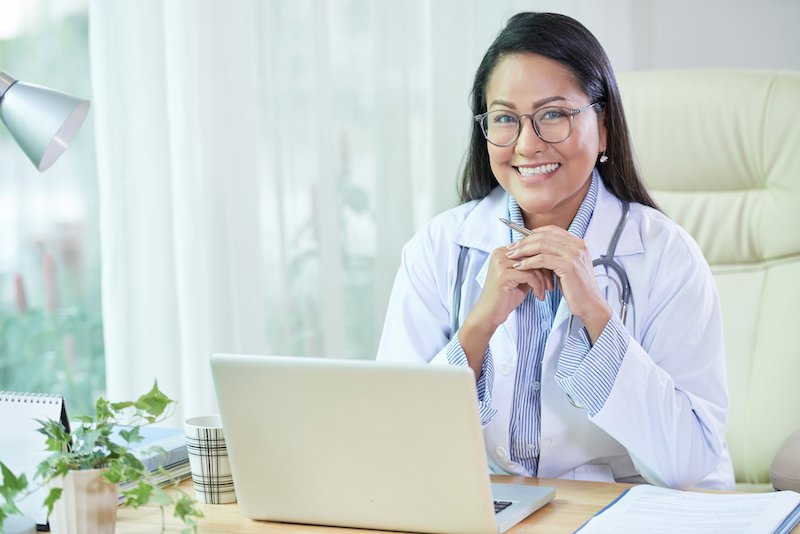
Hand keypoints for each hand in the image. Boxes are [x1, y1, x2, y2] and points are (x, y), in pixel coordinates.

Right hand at [458, 246, 552, 378]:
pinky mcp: (504, 274)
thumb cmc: (505, 298)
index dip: (544, 261)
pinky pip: (530, 275)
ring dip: (543, 280)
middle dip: (546, 270)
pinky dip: (538, 286)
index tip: (552, 274)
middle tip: (551, 284)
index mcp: (503, 251)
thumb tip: (551, 260)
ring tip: (545, 291)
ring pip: (534, 265)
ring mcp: (500, 263)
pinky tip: (538, 295)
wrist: (489, 314)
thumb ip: (531, 267)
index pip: (530, 248)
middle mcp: (500, 254)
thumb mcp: (521, 278)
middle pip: (533, 255)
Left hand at [505, 226, 611, 340]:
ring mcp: (574, 254)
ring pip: (542, 245)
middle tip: (511, 248)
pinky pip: (543, 260)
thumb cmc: (576, 289)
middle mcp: (578, 245)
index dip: (532, 233)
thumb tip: (534, 249)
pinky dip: (529, 262)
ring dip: (523, 250)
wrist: (591, 305)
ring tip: (512, 257)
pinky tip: (519, 266)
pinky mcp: (569, 266)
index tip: (518, 241)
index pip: (551, 230)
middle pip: (544, 235)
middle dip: (524, 241)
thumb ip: (556, 255)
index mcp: (578, 243)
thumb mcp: (566, 267)